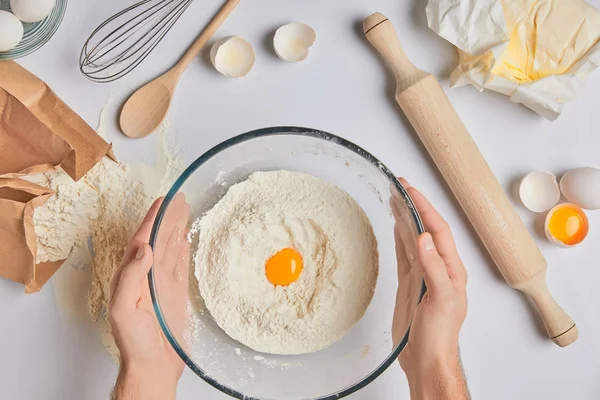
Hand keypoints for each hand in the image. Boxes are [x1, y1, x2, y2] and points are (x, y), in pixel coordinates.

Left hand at [109, 194, 190, 399]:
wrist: (153, 367)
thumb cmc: (135, 342)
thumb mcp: (124, 309)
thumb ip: (130, 277)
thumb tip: (143, 248)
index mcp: (130, 275)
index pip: (142, 240)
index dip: (153, 219)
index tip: (164, 200)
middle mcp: (146, 275)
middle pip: (158, 239)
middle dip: (167, 218)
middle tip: (179, 198)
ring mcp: (162, 284)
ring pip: (170, 248)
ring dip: (176, 229)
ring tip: (185, 210)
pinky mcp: (175, 293)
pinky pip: (180, 265)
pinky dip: (184, 249)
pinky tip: (187, 238)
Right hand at [395, 178, 468, 399]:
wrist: (427, 359)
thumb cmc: (439, 335)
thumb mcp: (440, 300)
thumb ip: (434, 268)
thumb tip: (424, 238)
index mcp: (451, 268)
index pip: (437, 229)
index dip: (423, 207)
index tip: (409, 190)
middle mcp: (439, 267)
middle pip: (425, 228)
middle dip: (414, 206)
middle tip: (399, 185)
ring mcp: (424, 275)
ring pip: (413, 239)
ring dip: (405, 218)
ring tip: (394, 199)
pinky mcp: (411, 284)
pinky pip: (405, 254)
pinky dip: (399, 237)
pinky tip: (395, 227)